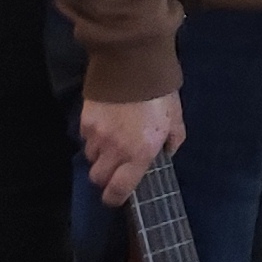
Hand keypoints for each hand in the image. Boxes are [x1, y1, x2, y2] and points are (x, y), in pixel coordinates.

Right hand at [80, 90, 186, 205]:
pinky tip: (104, 125)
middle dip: (104, 177)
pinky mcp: (85, 120)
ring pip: (90, 157)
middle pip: (98, 177)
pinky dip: (93, 137)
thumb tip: (168, 152)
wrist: (133, 63)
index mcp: (139, 154)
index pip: (119, 189)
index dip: (114, 198)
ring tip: (111, 142)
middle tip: (114, 167)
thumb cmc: (160, 92)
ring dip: (99, 155)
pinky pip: (85, 137)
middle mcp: (115, 150)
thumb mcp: (176, 118)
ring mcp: (97, 135)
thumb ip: (174, 140)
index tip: (115, 198)